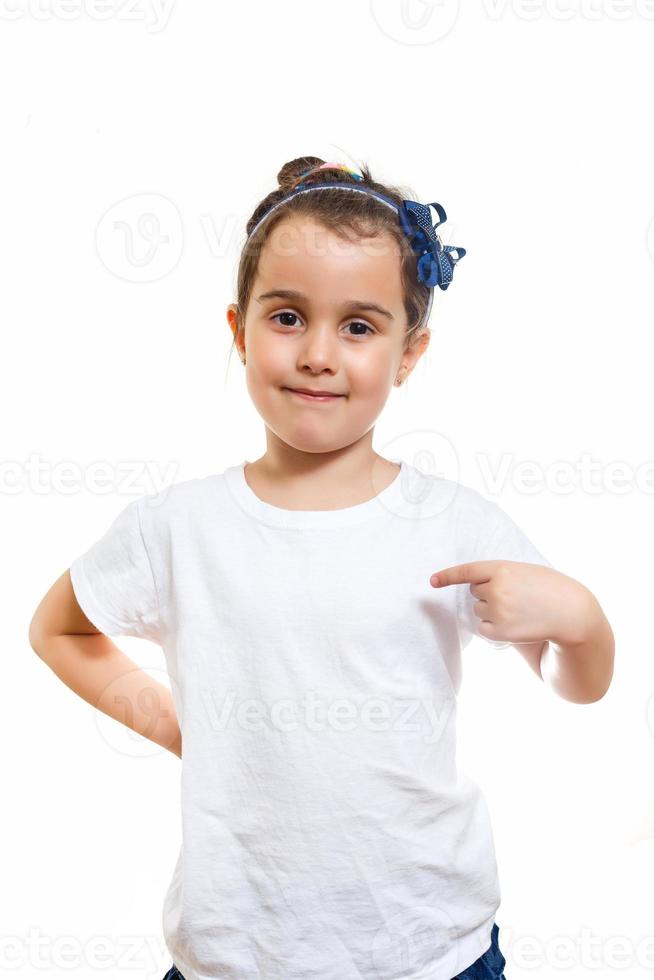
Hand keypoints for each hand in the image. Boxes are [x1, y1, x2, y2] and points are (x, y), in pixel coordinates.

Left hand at [430, 560, 594, 645]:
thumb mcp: (526, 571)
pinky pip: (483, 628)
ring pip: (479, 610)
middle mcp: (496, 588)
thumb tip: (475, 586)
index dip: (448, 576)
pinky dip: (493, 627)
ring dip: (492, 611)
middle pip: (475, 592)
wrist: (572, 613)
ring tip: (520, 611)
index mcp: (502, 568)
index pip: (468, 571)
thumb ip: (501, 574)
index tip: (433, 581)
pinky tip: (515, 625)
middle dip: (489, 593)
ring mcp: (497, 611)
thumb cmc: (550, 589)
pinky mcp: (499, 631)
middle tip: (515, 597)